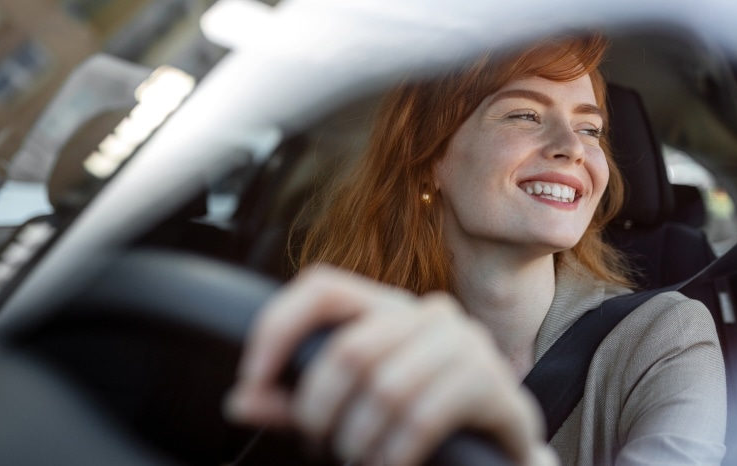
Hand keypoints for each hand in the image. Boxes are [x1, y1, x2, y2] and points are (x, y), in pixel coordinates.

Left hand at [226, 265, 555, 465]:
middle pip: (348, 349)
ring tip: (360, 458)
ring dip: (359, 440)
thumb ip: (297, 405)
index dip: (277, 328)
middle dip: (319, 411)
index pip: (322, 288)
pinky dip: (395, 453)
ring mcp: (465, 342)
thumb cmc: (418, 425)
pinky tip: (391, 464)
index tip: (252, 380)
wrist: (495, 451)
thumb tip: (241, 401)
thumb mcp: (349, 411)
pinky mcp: (490, 382)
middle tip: (321, 445)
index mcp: (387, 309)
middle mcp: (427, 313)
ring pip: (385, 387)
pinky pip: (423, 417)